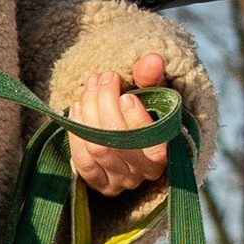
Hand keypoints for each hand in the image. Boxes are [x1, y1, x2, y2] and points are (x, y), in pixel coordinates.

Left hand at [67, 52, 170, 198]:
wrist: (128, 130)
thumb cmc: (146, 109)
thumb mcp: (154, 92)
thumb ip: (153, 78)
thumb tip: (152, 60)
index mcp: (166, 154)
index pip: (155, 147)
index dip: (137, 121)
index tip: (126, 95)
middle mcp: (144, 174)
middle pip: (118, 143)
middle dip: (106, 104)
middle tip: (104, 78)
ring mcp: (120, 182)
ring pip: (98, 149)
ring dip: (89, 112)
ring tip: (91, 85)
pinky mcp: (99, 183)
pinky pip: (82, 161)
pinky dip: (77, 132)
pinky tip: (77, 108)